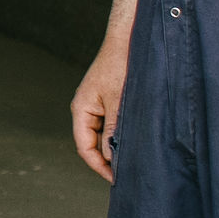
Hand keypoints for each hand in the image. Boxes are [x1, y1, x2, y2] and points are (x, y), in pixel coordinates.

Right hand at [70, 0, 138, 181]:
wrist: (129, 38)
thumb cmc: (122, 66)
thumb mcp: (120, 102)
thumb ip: (114, 130)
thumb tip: (112, 157)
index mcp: (82, 109)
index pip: (84, 147)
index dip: (99, 166)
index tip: (118, 179)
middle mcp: (86, 108)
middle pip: (92, 143)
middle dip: (108, 159)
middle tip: (130, 172)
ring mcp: (98, 103)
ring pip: (104, 134)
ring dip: (117, 146)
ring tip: (136, 158)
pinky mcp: (109, 99)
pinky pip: (112, 123)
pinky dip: (122, 134)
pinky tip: (137, 138)